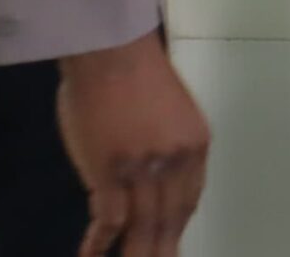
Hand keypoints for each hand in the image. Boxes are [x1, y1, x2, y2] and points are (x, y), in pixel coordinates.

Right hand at [57, 29, 210, 256]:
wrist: (112, 53)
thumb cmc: (136, 73)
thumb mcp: (173, 111)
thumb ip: (169, 145)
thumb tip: (155, 174)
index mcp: (196, 145)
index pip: (190, 197)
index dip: (178, 224)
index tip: (171, 240)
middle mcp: (176, 163)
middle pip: (171, 219)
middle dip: (164, 249)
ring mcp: (143, 171)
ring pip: (144, 227)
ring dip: (138, 253)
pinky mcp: (109, 174)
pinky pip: (108, 220)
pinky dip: (100, 243)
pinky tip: (93, 256)